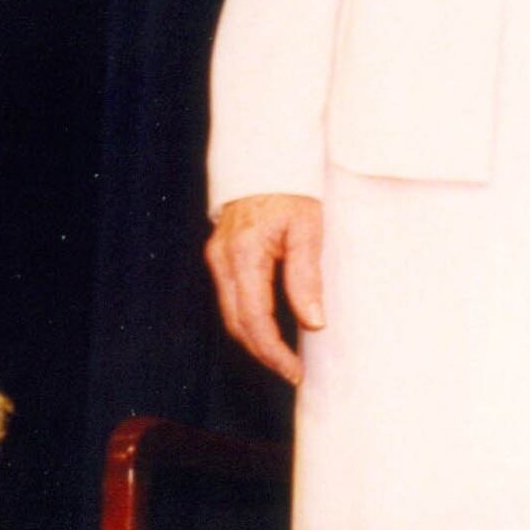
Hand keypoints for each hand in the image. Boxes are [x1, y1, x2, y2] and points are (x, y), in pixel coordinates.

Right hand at [205, 193, 325, 384]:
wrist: (267, 158)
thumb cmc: (292, 192)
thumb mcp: (307, 230)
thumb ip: (306, 277)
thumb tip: (312, 322)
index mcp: (244, 254)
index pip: (254, 319)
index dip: (273, 352)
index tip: (294, 371)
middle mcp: (223, 259)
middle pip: (236, 322)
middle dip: (263, 352)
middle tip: (292, 371)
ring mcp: (217, 257)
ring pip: (229, 313)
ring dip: (254, 339)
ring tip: (283, 356)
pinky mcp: (220, 255)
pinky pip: (230, 297)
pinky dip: (248, 318)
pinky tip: (269, 327)